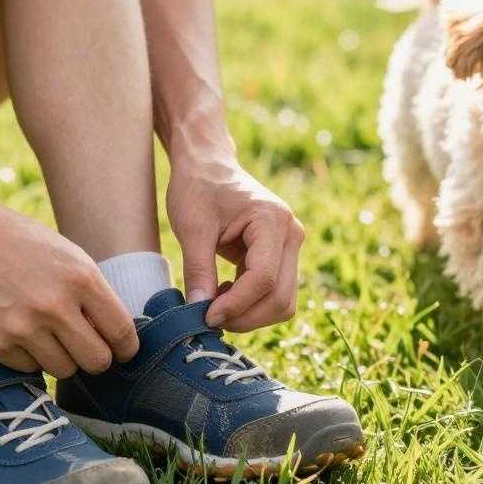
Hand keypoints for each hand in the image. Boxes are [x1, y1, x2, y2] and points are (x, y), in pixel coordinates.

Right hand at [0, 183, 137, 377]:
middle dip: (95, 359)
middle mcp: (55, 305)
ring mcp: (23, 327)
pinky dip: (28, 357)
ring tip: (45, 334)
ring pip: (63, 370)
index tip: (121, 351)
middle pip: (97, 361)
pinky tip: (16, 331)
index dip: (125, 348)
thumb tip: (112, 335)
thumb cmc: (12, 239)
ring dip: (60, 358)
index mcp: (81, 277)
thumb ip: (89, 292)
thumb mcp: (63, 253)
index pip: (121, 332)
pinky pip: (28, 369)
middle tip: (83, 348)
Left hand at [166, 156, 304, 332]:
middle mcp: (290, 234)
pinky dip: (248, 304)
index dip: (236, 305)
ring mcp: (288, 246)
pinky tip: (221, 293)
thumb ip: (197, 270)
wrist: (207, 164)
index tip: (205, 316)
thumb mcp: (192, 228)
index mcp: (271, 221)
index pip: (264, 279)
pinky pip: (272, 293)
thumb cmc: (198, 187)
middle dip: (246, 317)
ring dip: (249, 314)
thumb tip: (198, 311)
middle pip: (281, 298)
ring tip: (214, 302)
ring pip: (281, 302)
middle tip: (209, 318)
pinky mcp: (280, 256)